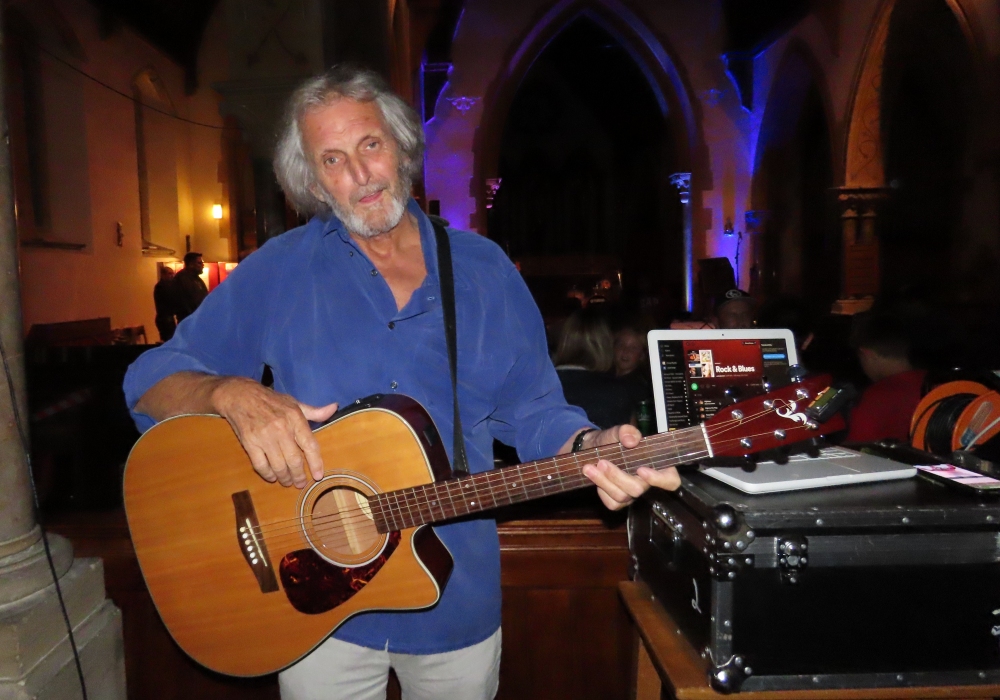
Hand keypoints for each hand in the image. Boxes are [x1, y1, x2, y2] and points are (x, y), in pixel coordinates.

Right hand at [211, 377, 338, 487]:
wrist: (240, 396)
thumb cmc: (271, 401)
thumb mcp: (294, 403)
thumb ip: (314, 411)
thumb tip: (334, 408)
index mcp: (295, 418)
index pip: (310, 445)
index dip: (316, 462)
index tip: (318, 475)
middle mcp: (281, 429)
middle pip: (294, 460)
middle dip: (299, 476)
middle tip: (301, 483)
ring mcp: (264, 437)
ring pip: (278, 465)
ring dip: (284, 478)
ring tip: (287, 482)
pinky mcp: (249, 443)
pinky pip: (260, 465)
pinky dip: (267, 474)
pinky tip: (272, 476)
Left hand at [578, 425, 680, 510]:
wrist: (591, 448)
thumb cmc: (612, 440)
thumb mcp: (618, 431)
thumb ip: (626, 431)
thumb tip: (631, 440)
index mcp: (656, 465)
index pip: (671, 480)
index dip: (660, 480)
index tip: (641, 469)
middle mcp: (646, 482)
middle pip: (638, 489)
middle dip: (618, 477)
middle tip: (602, 463)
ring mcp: (632, 493)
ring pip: (622, 497)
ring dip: (603, 482)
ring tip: (589, 467)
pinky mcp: (618, 501)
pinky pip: (612, 503)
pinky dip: (601, 490)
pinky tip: (593, 477)